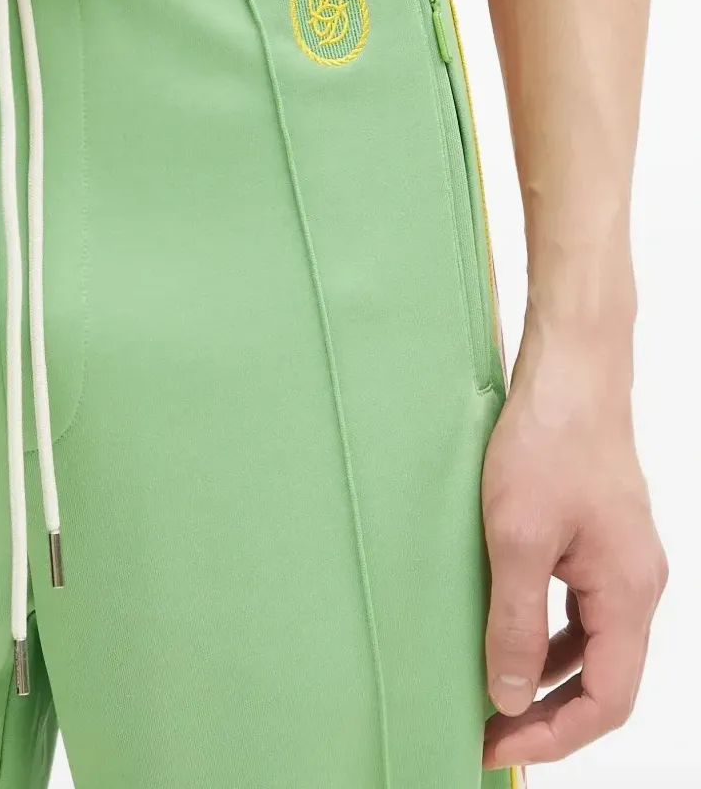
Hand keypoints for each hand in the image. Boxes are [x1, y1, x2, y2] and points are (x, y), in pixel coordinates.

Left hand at [480, 319, 666, 768]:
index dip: (554, 734)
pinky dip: (544, 632)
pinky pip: (577, 607)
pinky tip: (505, 631)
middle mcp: (635, 584)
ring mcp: (619, 560)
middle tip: (486, 729)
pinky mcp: (596, 539)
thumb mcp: (517, 539)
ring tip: (490, 692)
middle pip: (602, 678)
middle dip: (545, 712)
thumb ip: (513, 620)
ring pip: (590, 644)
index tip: (497, 746)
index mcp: (629, 593)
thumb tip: (507, 693)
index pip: (607, 699)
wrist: (569, 375)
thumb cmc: (547, 444)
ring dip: (544, 674)